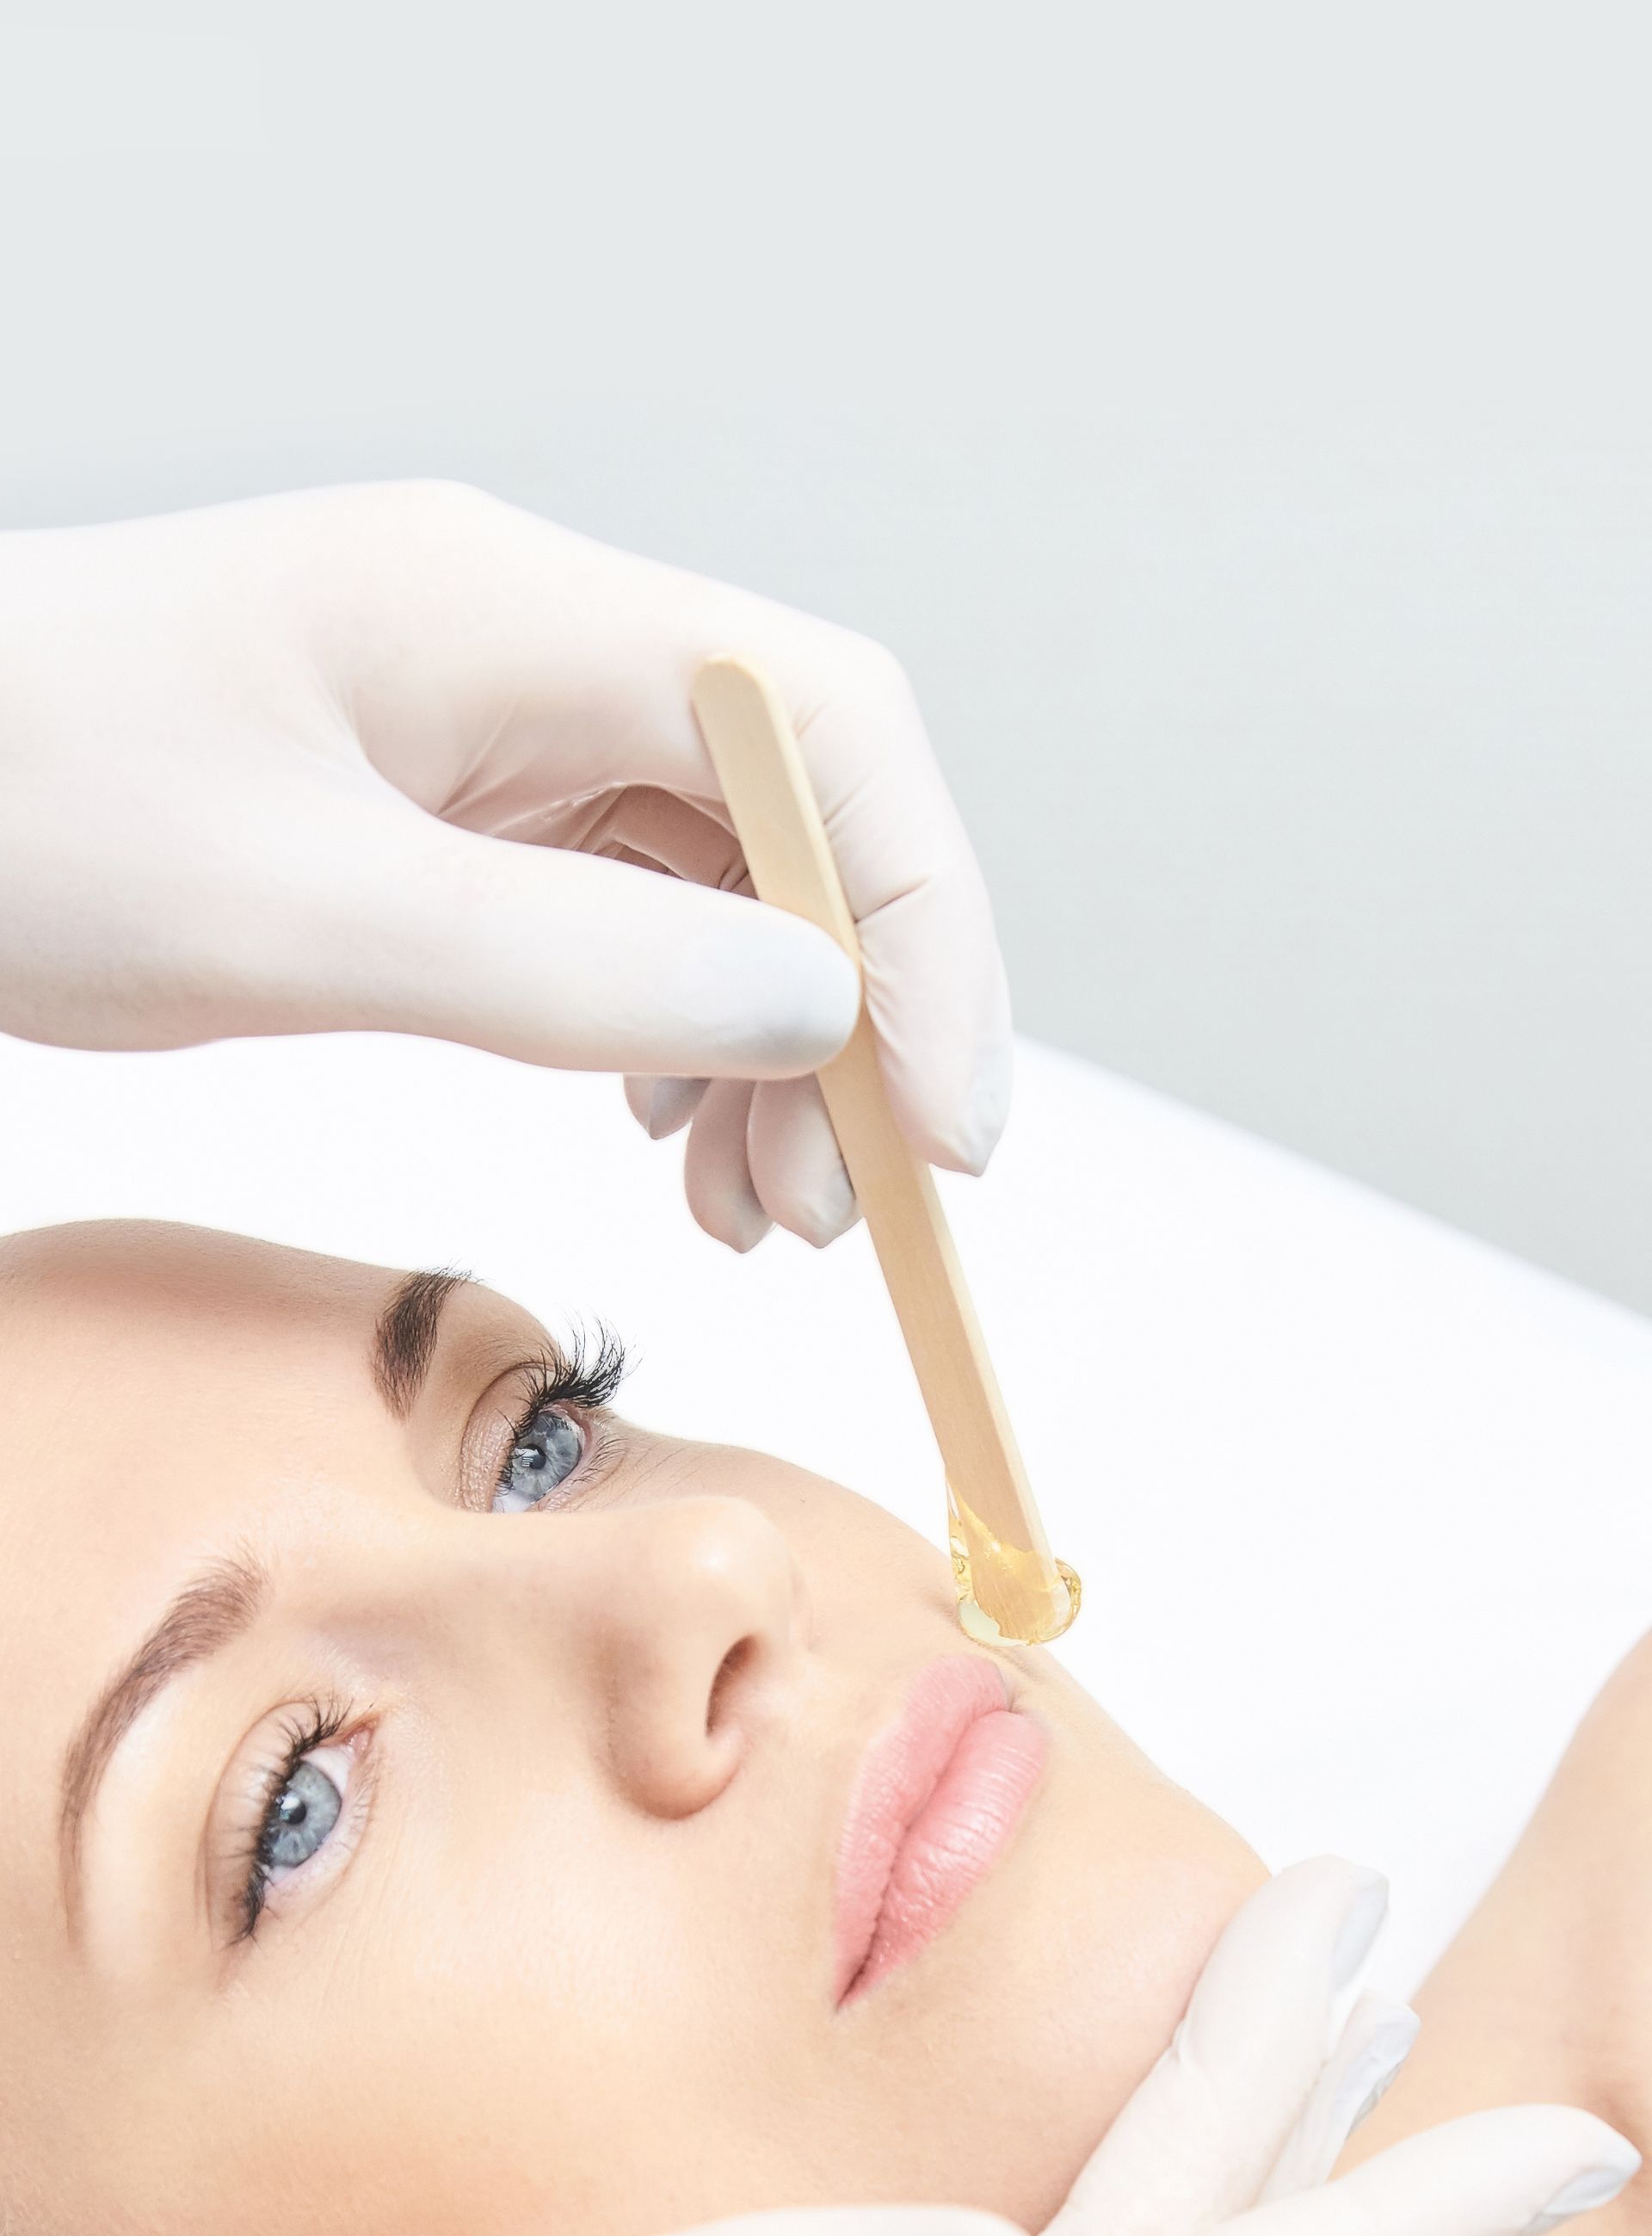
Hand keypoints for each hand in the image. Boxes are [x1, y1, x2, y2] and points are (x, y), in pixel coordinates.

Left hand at [0, 483, 1007, 1249]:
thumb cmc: (19, 807)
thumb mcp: (298, 916)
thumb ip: (573, 967)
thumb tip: (819, 1009)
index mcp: (509, 615)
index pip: (824, 730)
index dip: (922, 925)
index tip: (937, 1126)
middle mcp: (526, 649)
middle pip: (794, 813)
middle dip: (849, 1017)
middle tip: (832, 1211)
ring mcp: (487, 724)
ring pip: (717, 879)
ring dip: (770, 1046)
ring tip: (752, 1211)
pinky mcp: (443, 805)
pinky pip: (621, 911)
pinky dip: (672, 1033)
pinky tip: (664, 1135)